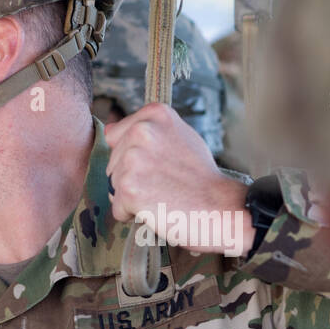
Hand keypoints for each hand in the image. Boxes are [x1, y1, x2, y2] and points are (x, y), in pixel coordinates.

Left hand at [104, 104, 254, 255]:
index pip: (116, 136)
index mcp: (154, 114)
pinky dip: (134, 214)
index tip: (162, 164)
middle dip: (133, 178)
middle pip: (113, 163)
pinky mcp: (130, 188)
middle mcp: (142, 131)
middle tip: (166, 183)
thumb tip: (109, 130)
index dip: (137, 157)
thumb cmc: (202, 177)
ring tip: (164, 194)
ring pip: (114, 185)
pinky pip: (118, 207)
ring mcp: (134, 159)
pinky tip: (159, 208)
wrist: (221, 207)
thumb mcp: (180, 137)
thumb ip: (147, 131)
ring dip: (135, 197)